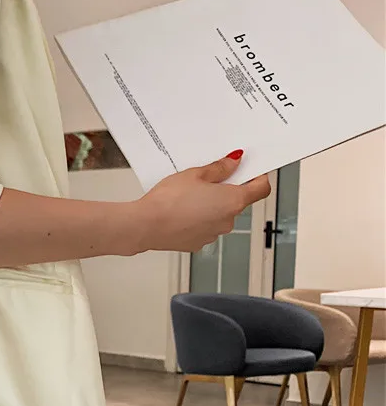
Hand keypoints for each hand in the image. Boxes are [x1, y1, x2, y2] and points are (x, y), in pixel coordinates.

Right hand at [134, 152, 271, 252]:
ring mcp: (213, 234)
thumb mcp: (194, 174)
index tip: (251, 170)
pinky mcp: (198, 242)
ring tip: (188, 197)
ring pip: (219, 215)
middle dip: (226, 190)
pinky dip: (198, 219)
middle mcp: (227, 221)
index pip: (261, 189)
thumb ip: (220, 168)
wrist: (144, 225)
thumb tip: (234, 162)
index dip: (259, 177)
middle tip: (207, 180)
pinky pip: (205, 227)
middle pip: (237, 202)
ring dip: (211, 206)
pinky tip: (182, 212)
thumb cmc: (168, 201)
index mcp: (232, 201)